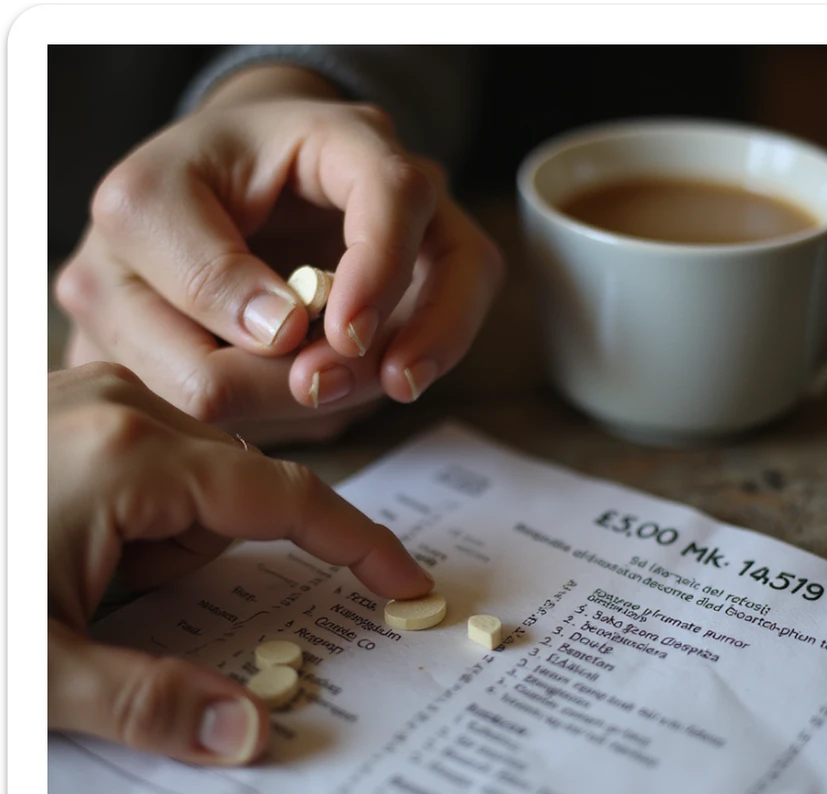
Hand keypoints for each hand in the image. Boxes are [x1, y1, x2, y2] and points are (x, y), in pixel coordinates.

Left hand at [48, 363, 433, 763]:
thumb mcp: (38, 674)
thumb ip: (149, 702)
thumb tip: (251, 736)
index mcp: (130, 456)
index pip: (288, 499)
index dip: (358, 544)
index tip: (407, 581)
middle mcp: (119, 405)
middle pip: (239, 485)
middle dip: (222, 560)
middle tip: (138, 608)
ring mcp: (88, 399)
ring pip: (195, 476)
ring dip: (178, 541)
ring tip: (90, 581)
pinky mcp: (69, 411)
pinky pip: (153, 464)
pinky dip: (149, 518)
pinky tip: (84, 552)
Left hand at [57, 65, 503, 446]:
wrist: (202, 212)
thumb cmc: (175, 199)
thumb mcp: (147, 209)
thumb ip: (199, 267)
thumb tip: (286, 334)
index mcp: (338, 140)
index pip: (396, 192)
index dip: (380, 267)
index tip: (344, 336)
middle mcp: (399, 193)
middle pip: (454, 266)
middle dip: (380, 346)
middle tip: (314, 387)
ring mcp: (418, 253)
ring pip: (447, 317)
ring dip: (375, 378)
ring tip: (306, 394)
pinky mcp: (411, 311)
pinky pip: (425, 355)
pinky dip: (371, 391)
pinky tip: (325, 397)